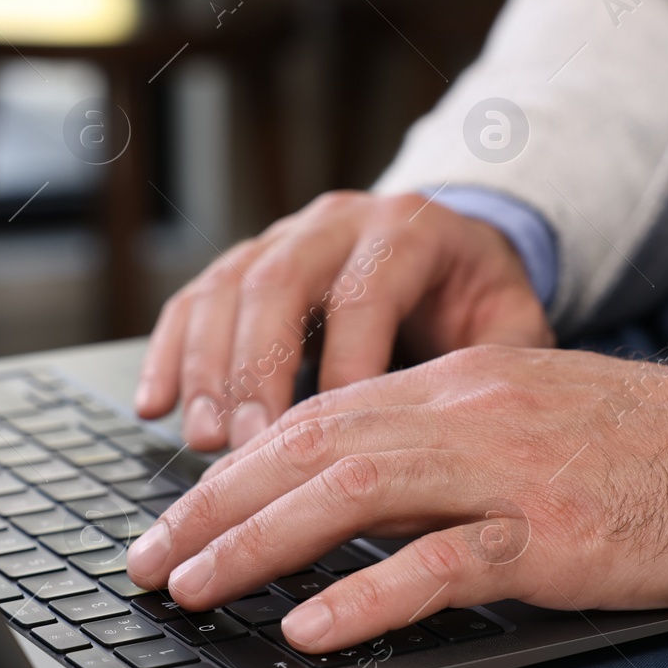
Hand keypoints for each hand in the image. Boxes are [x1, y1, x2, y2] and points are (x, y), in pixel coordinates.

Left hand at [126, 345, 667, 653]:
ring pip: (356, 491)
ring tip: (194, 587)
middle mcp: (468, 412)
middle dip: (213, 505)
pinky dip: (368, 594)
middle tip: (146, 559)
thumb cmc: (643, 446)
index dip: (232, 469)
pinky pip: (447, 562)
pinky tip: (311, 625)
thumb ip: (437, 443)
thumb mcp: (525, 417)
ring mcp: (511, 469)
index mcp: (456, 384)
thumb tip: (344, 492)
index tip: (175, 516)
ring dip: (259, 542)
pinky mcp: (558, 532)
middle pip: (311, 446)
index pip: (315, 417)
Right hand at [134, 190, 553, 450]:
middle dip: (257, 370)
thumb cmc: (480, 300)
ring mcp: (283, 237)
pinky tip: (154, 406)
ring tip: (205, 440)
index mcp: (408, 230)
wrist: (453, 248)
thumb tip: (462, 436)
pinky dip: (168, 354)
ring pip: (225, 289)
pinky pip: (193, 300)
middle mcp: (337, 222)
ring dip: (207, 369)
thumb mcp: (513, 323)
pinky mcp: (245, 262)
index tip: (334, 436)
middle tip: (246, 445)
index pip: (365, 292)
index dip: (344, 363)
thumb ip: (495, 368)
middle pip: (279, 284)